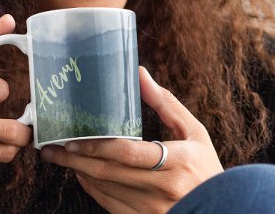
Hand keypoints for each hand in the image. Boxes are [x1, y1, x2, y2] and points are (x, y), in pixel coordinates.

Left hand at [41, 67, 222, 212]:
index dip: (97, 146)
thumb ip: (166, 104)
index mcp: (176, 162)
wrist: (224, 210)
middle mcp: (162, 189)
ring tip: (58, 157)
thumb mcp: (194, 132)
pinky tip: (81, 173)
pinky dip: (92, 188)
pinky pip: (110, 205)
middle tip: (51, 148)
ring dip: (79, 172)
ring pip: (105, 190)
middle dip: (75, 159)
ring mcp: (152, 210)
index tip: (72, 139)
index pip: (128, 154)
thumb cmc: (206, 168)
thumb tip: (140, 74)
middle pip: (109, 173)